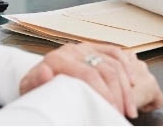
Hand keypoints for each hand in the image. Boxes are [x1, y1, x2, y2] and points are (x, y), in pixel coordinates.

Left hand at [18, 42, 162, 118]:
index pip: (88, 74)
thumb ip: (36, 81)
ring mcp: (85, 48)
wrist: (36, 81)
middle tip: (121, 114)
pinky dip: (126, 68)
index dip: (103, 94)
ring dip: (125, 88)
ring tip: (128, 108)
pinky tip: (131, 84)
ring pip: (114, 63)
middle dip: (117, 94)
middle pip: (105, 70)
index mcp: (57, 59)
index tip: (110, 111)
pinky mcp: (94, 48)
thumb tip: (45, 72)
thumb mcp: (31, 89)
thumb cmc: (37, 89)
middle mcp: (72, 50)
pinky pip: (116, 53)